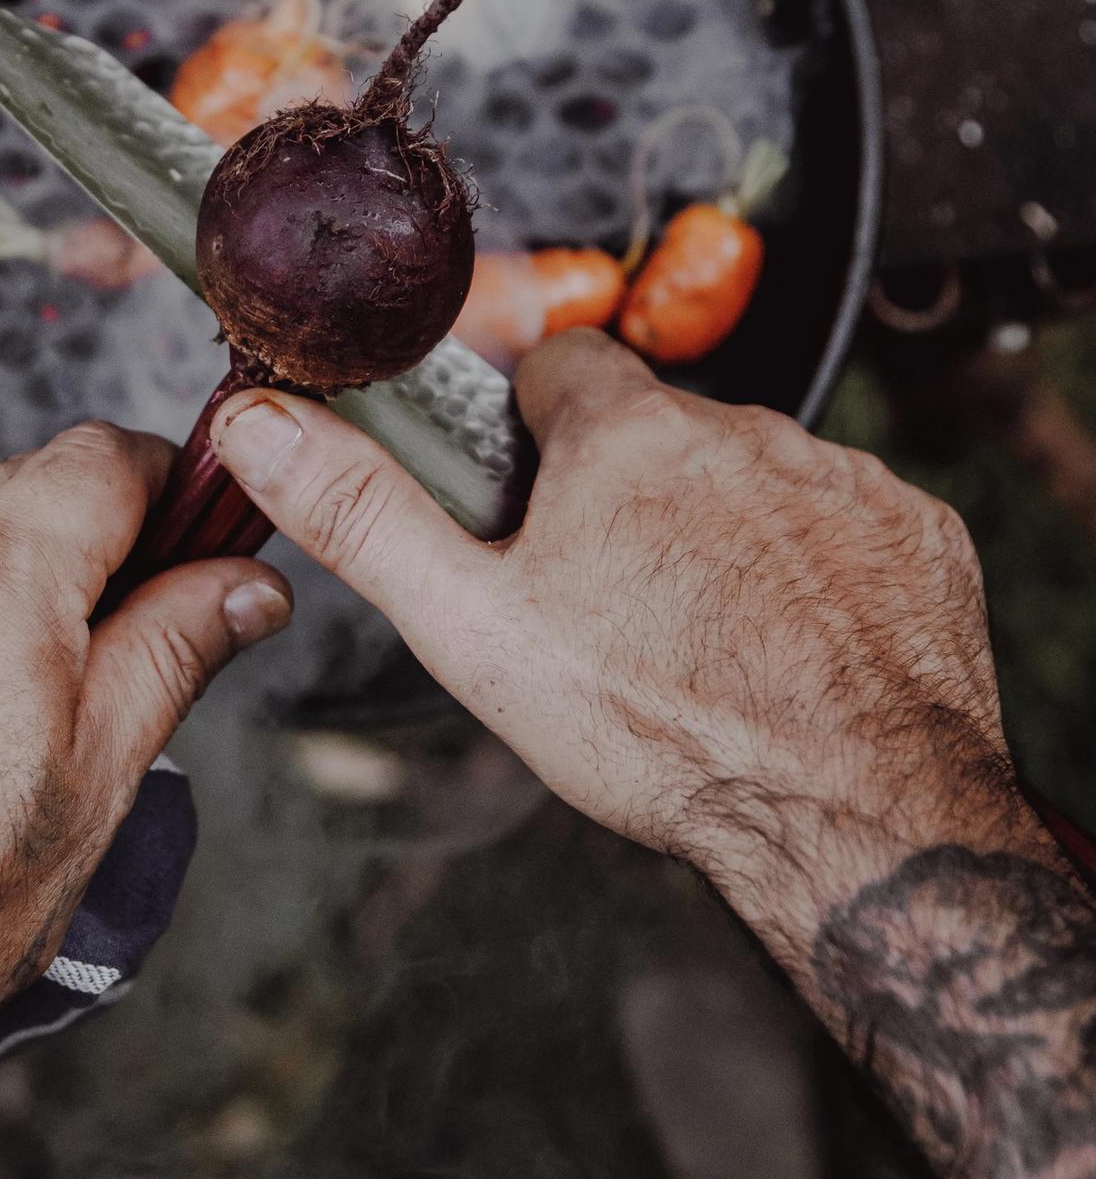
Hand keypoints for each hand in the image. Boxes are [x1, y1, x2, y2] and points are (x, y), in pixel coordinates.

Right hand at [210, 330, 1030, 964]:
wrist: (854, 812)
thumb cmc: (660, 728)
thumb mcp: (473, 628)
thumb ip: (362, 513)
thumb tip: (259, 425)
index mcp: (628, 434)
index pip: (564, 366)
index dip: (534, 428)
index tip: (530, 499)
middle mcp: (744, 429)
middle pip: (660, 428)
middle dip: (631, 491)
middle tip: (608, 601)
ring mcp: (841, 479)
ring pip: (753, 476)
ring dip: (723, 529)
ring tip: (702, 642)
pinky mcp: (918, 533)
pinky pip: (846, 523)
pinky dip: (814, 570)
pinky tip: (789, 649)